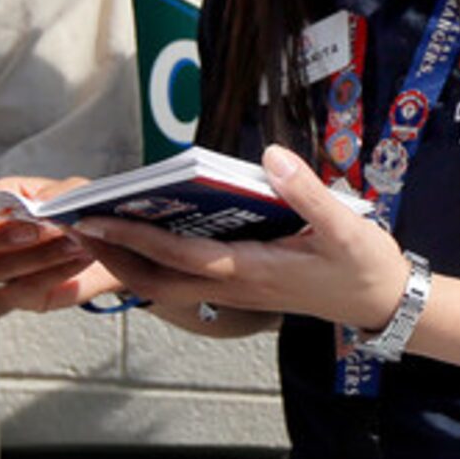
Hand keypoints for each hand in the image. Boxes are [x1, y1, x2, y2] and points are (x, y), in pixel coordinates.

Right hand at [0, 179, 121, 313]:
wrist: (111, 247)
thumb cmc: (83, 214)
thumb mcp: (73, 192)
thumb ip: (59, 192)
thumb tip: (47, 201)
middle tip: (35, 228)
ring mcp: (3, 271)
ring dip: (40, 253)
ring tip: (75, 241)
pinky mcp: (25, 295)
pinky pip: (30, 287)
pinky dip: (59, 269)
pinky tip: (82, 256)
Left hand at [72, 145, 410, 332]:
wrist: (382, 302)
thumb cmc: (363, 264)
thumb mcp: (345, 226)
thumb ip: (307, 191)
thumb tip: (269, 155)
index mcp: (254, 270)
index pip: (179, 255)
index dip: (134, 239)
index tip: (95, 219)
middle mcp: (237, 286)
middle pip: (157, 282)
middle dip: (113, 258)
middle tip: (77, 227)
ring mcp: (237, 292)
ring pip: (166, 287)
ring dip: (129, 264)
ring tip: (100, 231)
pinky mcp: (243, 289)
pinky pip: (184, 282)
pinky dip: (155, 265)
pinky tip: (146, 238)